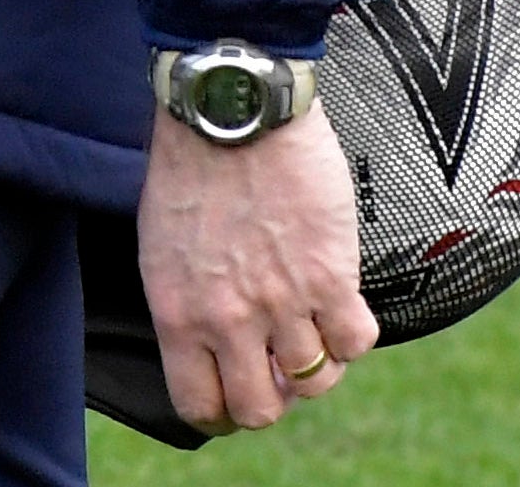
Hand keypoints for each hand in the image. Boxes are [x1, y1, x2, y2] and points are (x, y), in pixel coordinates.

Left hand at [138, 101, 372, 435]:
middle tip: (279, 363)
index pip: (199, 404)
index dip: (223, 408)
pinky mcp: (331, 276)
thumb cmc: (190, 168)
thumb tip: (213, 348)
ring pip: (315, 381)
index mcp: (176, 313)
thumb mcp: (162, 248)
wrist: (232, 111)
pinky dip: (353, 332)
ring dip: (318, 360)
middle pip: (261, 408)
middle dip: (273, 394)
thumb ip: (187, 306)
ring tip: (312, 324)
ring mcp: (282, 302)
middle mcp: (227, 319)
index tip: (237, 391)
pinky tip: (340, 301)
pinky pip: (357, 342)